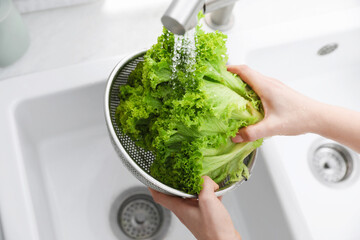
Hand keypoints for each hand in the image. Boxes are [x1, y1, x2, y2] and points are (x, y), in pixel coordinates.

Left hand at [149, 176, 240, 239]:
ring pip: (191, 196)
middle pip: (176, 193)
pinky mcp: (206, 215)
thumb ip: (205, 185)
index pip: (159, 196)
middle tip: (178, 171)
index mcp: (180, 208)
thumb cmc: (214, 230)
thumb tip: (206, 179)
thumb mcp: (208, 201)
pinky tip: (216, 192)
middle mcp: (185, 211)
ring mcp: (195, 213)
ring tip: (203, 179)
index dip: (153, 186)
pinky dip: (209, 193)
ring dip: (197, 187)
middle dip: (178, 181)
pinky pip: (204, 200)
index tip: (151, 177)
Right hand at [228, 65, 359, 151]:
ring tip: (230, 91)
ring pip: (254, 79)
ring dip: (241, 82)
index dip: (230, 68)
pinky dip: (249, 88)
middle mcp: (270, 83)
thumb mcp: (273, 127)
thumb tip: (235, 136)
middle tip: (221, 82)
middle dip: (232, 75)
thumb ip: (252, 132)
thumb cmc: (299, 118)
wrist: (318, 116)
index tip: (219, 70)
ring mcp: (275, 86)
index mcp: (266, 87)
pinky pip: (260, 85)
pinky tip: (247, 101)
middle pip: (247, 72)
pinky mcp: (278, 92)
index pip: (244, 70)